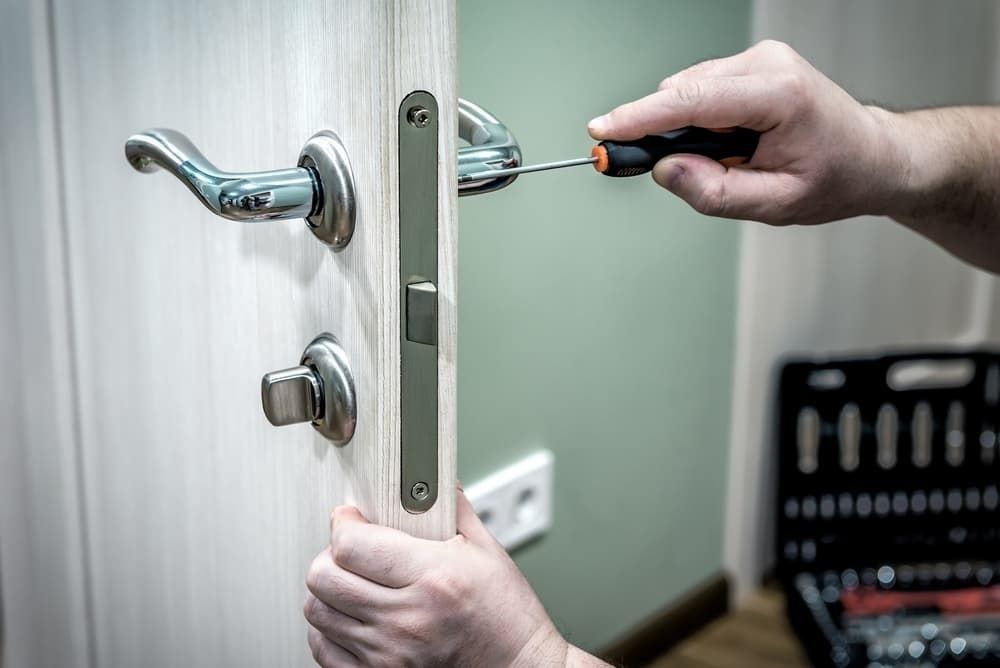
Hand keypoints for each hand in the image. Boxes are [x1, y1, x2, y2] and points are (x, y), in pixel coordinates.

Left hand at [304, 490, 570, 666]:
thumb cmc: (508, 616)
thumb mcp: (488, 551)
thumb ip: (453, 508)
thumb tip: (430, 477)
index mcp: (433, 576)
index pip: (352, 544)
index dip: (344, 524)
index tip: (351, 517)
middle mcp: (406, 618)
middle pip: (324, 577)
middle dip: (331, 554)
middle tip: (351, 549)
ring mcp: (389, 653)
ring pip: (318, 611)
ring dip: (330, 590)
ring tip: (353, 582)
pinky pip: (324, 649)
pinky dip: (330, 629)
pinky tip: (354, 616)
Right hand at [587, 40, 907, 225]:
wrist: (872, 156)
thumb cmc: (835, 177)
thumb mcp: (776, 204)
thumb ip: (716, 193)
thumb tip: (666, 170)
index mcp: (780, 95)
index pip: (692, 101)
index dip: (639, 117)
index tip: (602, 129)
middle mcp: (767, 65)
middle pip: (683, 94)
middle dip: (663, 133)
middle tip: (667, 171)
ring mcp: (760, 60)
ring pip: (687, 92)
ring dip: (687, 130)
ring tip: (727, 162)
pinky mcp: (751, 66)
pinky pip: (701, 91)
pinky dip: (698, 121)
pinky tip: (727, 145)